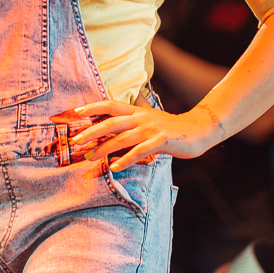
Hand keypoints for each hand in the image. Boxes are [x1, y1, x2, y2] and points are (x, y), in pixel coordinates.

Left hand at [67, 100, 225, 175]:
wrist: (198, 129)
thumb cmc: (171, 127)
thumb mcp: (150, 117)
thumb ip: (133, 116)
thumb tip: (116, 113)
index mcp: (137, 111)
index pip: (110, 105)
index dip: (92, 107)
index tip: (75, 113)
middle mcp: (141, 118)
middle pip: (112, 122)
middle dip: (91, 131)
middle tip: (75, 141)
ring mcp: (151, 129)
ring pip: (123, 138)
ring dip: (104, 148)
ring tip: (90, 158)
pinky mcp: (161, 141)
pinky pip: (140, 151)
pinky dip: (126, 159)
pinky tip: (115, 167)